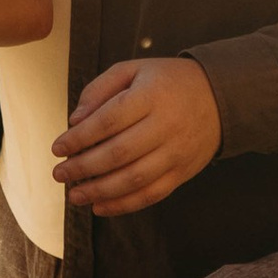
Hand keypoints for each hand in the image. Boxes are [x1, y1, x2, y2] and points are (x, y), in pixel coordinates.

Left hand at [55, 56, 220, 215]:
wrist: (220, 97)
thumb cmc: (167, 82)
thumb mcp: (134, 69)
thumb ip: (101, 88)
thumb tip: (75, 121)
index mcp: (151, 96)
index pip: (108, 121)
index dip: (79, 138)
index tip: (57, 148)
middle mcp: (166, 125)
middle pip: (118, 153)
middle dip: (83, 168)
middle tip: (59, 174)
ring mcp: (176, 152)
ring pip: (133, 179)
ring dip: (99, 191)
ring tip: (74, 195)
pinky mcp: (183, 172)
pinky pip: (151, 194)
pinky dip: (124, 205)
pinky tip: (100, 207)